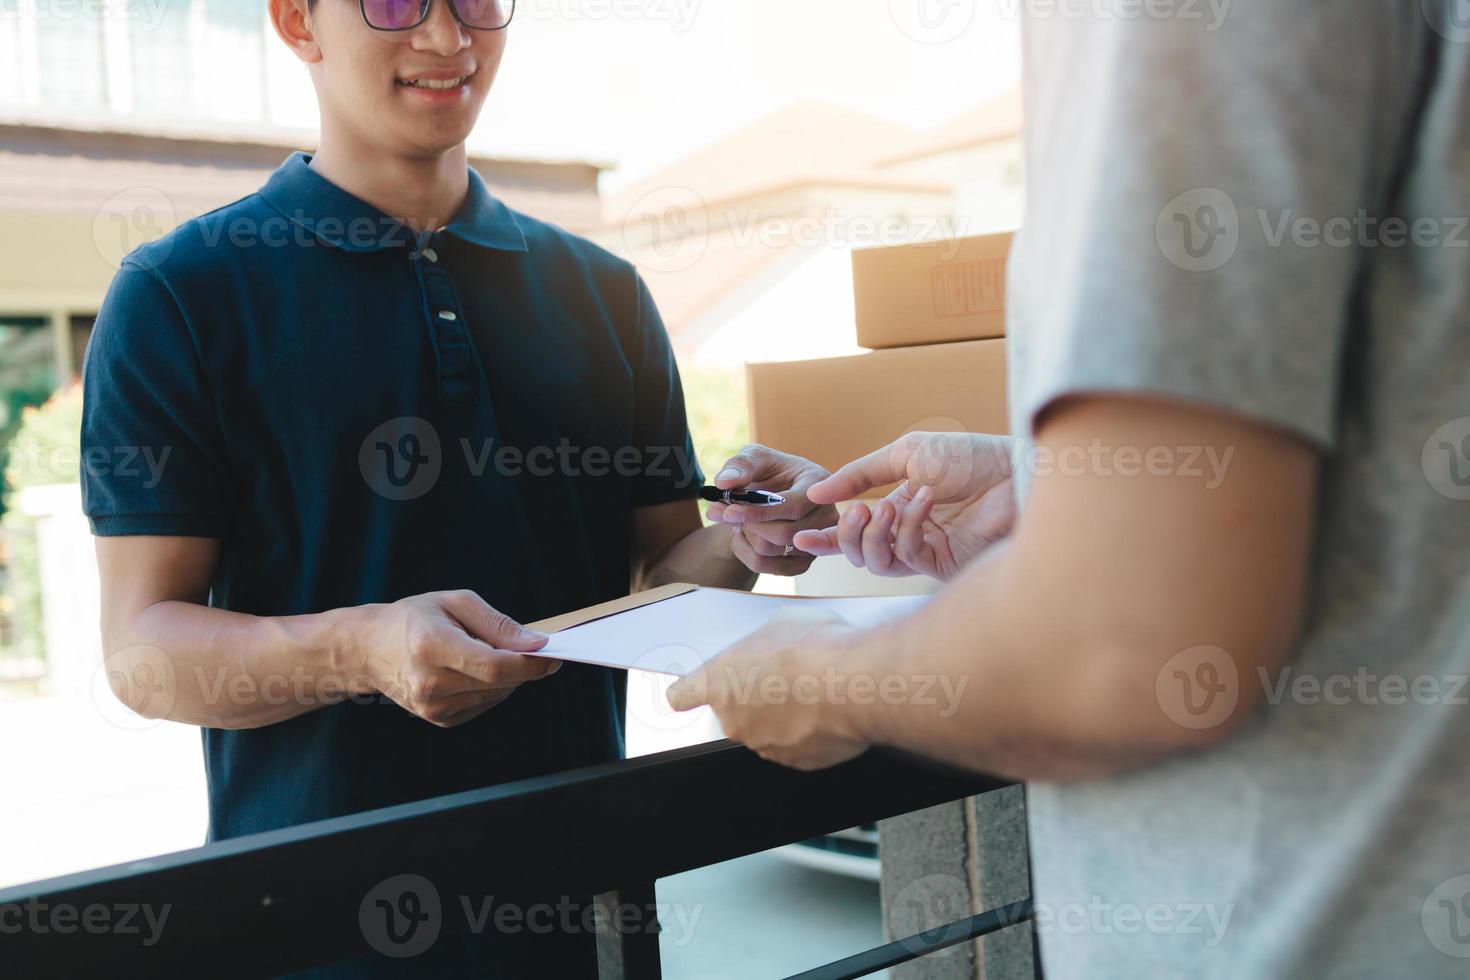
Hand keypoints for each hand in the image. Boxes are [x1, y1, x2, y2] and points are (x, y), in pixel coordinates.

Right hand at [352, 590, 560, 727]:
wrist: (370, 650)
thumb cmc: (415, 618)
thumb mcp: (456, 603)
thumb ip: (498, 624)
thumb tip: (537, 644)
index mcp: (432, 646)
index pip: (493, 665)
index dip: (530, 664)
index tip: (554, 655)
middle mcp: (430, 682)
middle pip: (499, 682)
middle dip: (524, 666)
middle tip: (532, 647)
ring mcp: (432, 706)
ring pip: (496, 694)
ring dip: (506, 676)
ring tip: (484, 652)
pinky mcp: (438, 718)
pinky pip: (484, 704)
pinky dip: (491, 687)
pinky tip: (472, 670)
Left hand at [666, 608, 869, 770]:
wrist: (854, 684)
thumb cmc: (814, 648)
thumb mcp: (783, 622)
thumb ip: (766, 640)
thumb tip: (776, 642)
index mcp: (719, 683)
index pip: (683, 695)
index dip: (689, 692)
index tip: (690, 692)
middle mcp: (734, 721)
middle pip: (736, 710)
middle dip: (758, 696)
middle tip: (788, 675)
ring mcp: (765, 745)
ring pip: (770, 728)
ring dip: (787, 714)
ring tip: (817, 689)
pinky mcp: (797, 763)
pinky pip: (799, 745)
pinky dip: (812, 731)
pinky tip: (830, 708)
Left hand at [707, 445, 839, 575]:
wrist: (769, 495)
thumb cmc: (767, 472)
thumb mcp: (755, 457)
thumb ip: (741, 465)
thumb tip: (725, 481)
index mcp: (819, 483)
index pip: (794, 507)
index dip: (759, 512)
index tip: (729, 511)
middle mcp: (826, 516)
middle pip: (783, 533)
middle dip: (747, 524)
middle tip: (725, 512)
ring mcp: (816, 543)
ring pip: (771, 551)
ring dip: (744, 535)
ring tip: (738, 518)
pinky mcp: (802, 562)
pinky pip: (765, 566)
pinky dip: (743, 551)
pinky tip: (743, 534)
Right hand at [794, 432, 1015, 580]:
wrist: (1014, 471)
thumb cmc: (969, 457)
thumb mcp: (906, 453)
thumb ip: (860, 474)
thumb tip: (817, 493)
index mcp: (899, 507)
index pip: (856, 531)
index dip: (825, 537)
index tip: (798, 535)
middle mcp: (910, 533)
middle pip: (859, 553)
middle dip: (847, 535)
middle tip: (855, 513)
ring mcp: (927, 551)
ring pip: (877, 563)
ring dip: (873, 535)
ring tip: (884, 508)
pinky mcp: (944, 565)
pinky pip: (907, 556)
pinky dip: (906, 527)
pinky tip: (923, 502)